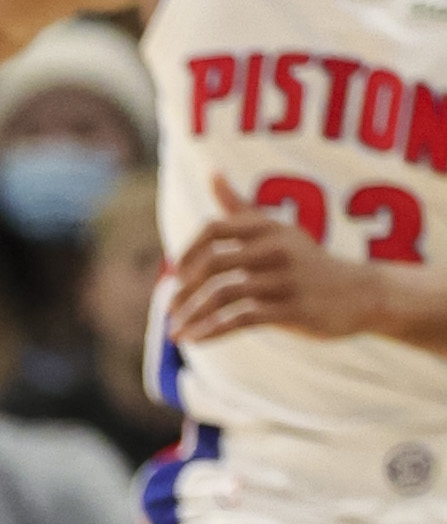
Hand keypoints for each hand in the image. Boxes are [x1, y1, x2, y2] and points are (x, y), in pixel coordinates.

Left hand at [173, 176, 387, 342]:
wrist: (361, 293)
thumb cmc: (306, 262)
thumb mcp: (276, 230)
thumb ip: (240, 208)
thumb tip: (212, 173)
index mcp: (269, 228)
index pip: (213, 229)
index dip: (186, 253)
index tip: (176, 276)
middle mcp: (276, 248)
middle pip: (212, 264)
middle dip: (184, 290)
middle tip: (171, 309)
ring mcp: (285, 279)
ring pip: (223, 294)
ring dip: (192, 315)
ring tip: (176, 331)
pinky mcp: (292, 309)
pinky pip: (241, 319)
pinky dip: (211, 331)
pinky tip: (195, 340)